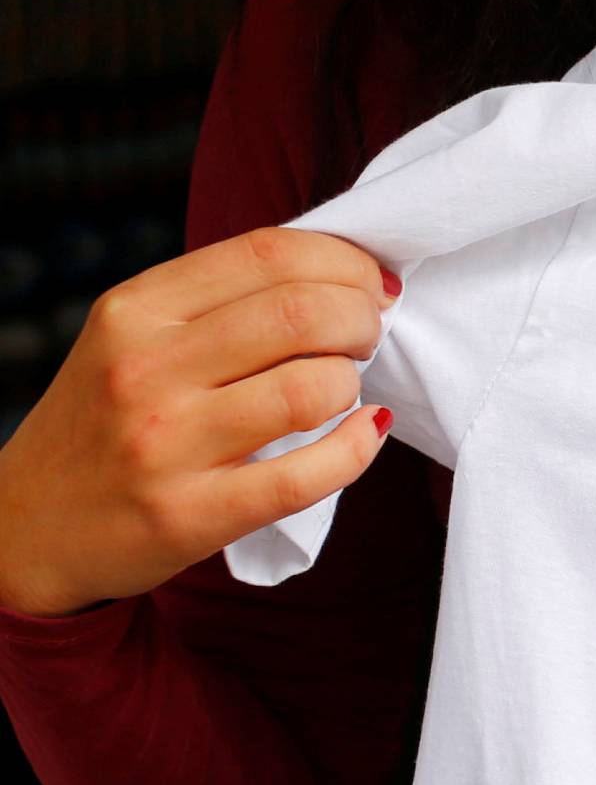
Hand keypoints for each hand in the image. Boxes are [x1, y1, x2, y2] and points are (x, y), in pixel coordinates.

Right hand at [0, 229, 397, 619]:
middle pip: (301, 313)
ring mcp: (165, 445)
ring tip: (342, 388)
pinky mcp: (188, 515)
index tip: (371, 283)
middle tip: (366, 336)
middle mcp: (144, 369)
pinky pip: (305, 476)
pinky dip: (356, 449)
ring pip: (310, 389)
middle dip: (361, 319)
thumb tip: (340, 274)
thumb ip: (217, 301)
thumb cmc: (104, 422)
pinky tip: (362, 434)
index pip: (268, 254)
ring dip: (352, 382)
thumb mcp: (131, 338)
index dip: (343, 261)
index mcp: (134, 310)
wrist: (27, 530)